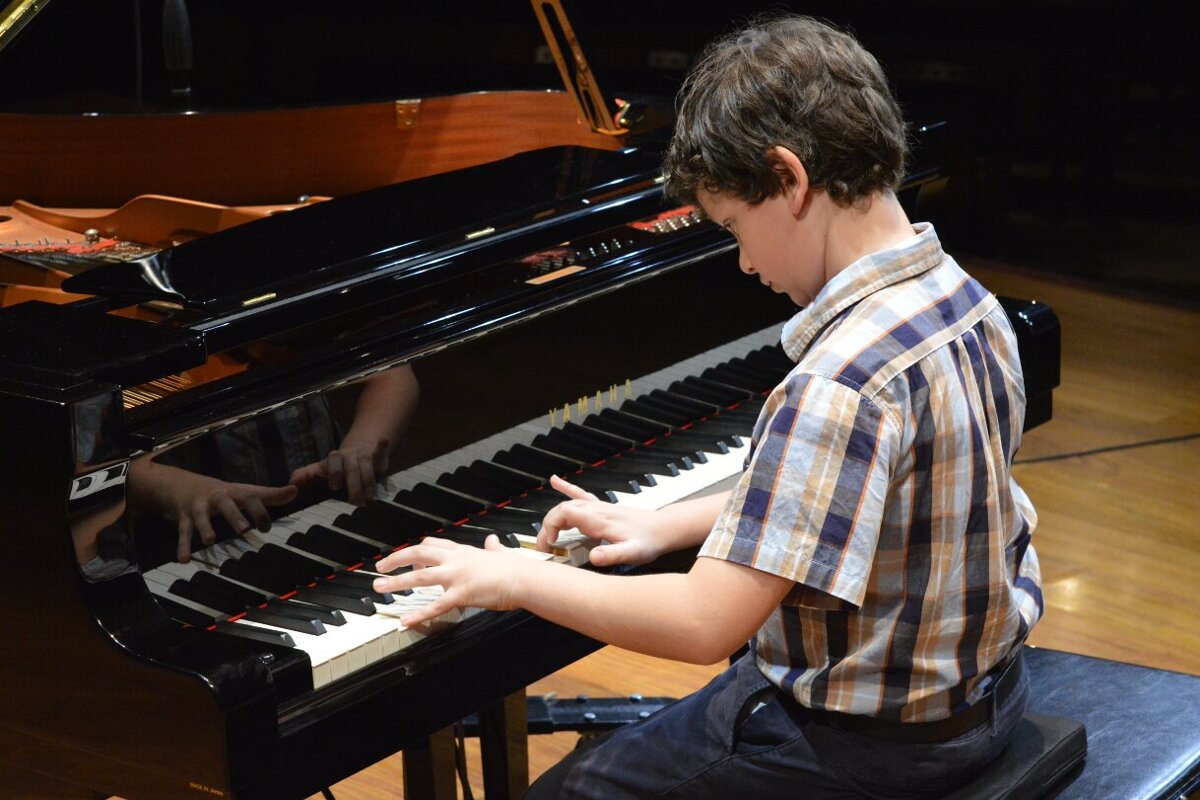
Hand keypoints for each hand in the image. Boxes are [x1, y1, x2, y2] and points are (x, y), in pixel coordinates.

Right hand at [169, 474, 296, 561]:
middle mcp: (217, 498)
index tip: (266, 527)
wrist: (184, 485)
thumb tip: (295, 491)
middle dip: (234, 516)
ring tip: (210, 541)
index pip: (250, 498)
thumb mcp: (246, 492)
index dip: (259, 511)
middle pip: (226, 504)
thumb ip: (270, 495)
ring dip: (206, 528)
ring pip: (201, 517)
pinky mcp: (184, 517)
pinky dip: (183, 546)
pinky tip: (184, 560)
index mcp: (235, 492)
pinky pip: (183, 532)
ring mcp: (199, 507)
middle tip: (243, 529)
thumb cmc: (224, 493)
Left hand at [290, 438, 388, 504]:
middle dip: (354, 484)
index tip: (334, 486)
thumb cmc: (338, 465)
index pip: (333, 461)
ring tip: (370, 499)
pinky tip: (383, 441)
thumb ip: (307, 475)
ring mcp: (365, 454)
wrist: (359, 447)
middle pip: (351, 467)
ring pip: (367, 465)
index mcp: (334, 458)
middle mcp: (350, 454)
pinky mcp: (378, 456)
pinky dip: (382, 447)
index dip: (334, 472)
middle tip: (356, 503)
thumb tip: (291, 482)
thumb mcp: (322, 469)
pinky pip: (381, 451)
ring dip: (369, 481)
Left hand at [371, 535, 526, 626]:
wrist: (524, 578)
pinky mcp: (462, 594)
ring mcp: (457, 576)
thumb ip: (493, 548)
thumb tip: (492, 541)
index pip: (432, 545)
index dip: (415, 550)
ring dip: (396, 582)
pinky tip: (405, 621)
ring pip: (420, 577)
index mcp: (463, 551)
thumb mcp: (500, 553)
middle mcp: (456, 560)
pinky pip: (435, 606)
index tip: (404, 556)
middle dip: (396, 559)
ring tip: (380, 587)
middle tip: (380, 567)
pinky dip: (418, 614)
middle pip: (418, 554)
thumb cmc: (515, 568)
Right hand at [537, 475, 666, 566]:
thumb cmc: (649, 541)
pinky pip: (580, 495)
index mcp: (599, 520)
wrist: (662, 529)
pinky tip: (555, 481)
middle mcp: (596, 510)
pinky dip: (566, 488)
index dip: (550, 526)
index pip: (563, 513)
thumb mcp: (632, 553)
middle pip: (561, 510)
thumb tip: (593, 558)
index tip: (550, 544)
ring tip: (548, 536)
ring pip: (567, 505)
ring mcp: (598, 507)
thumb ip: (612, 555)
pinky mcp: (602, 508)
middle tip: (546, 547)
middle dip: (547, 526)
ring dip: (553, 518)